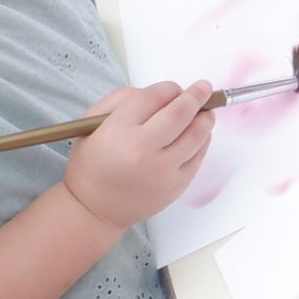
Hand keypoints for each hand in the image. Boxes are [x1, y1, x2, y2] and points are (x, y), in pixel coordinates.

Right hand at [63, 81, 214, 230]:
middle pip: (180, 113)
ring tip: (206, 112)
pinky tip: (200, 135)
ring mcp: (163, 170)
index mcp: (119, 130)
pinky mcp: (175, 186)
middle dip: (196, 96)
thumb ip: (123, 100)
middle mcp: (143, 149)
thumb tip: (163, 95)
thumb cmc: (92, 164)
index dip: (169, 88)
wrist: (94, 209)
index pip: (154, 97)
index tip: (174, 89)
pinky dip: (202, 141)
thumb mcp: (92, 123)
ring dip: (205, 118)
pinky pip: (198, 157)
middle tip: (204, 88)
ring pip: (196, 134)